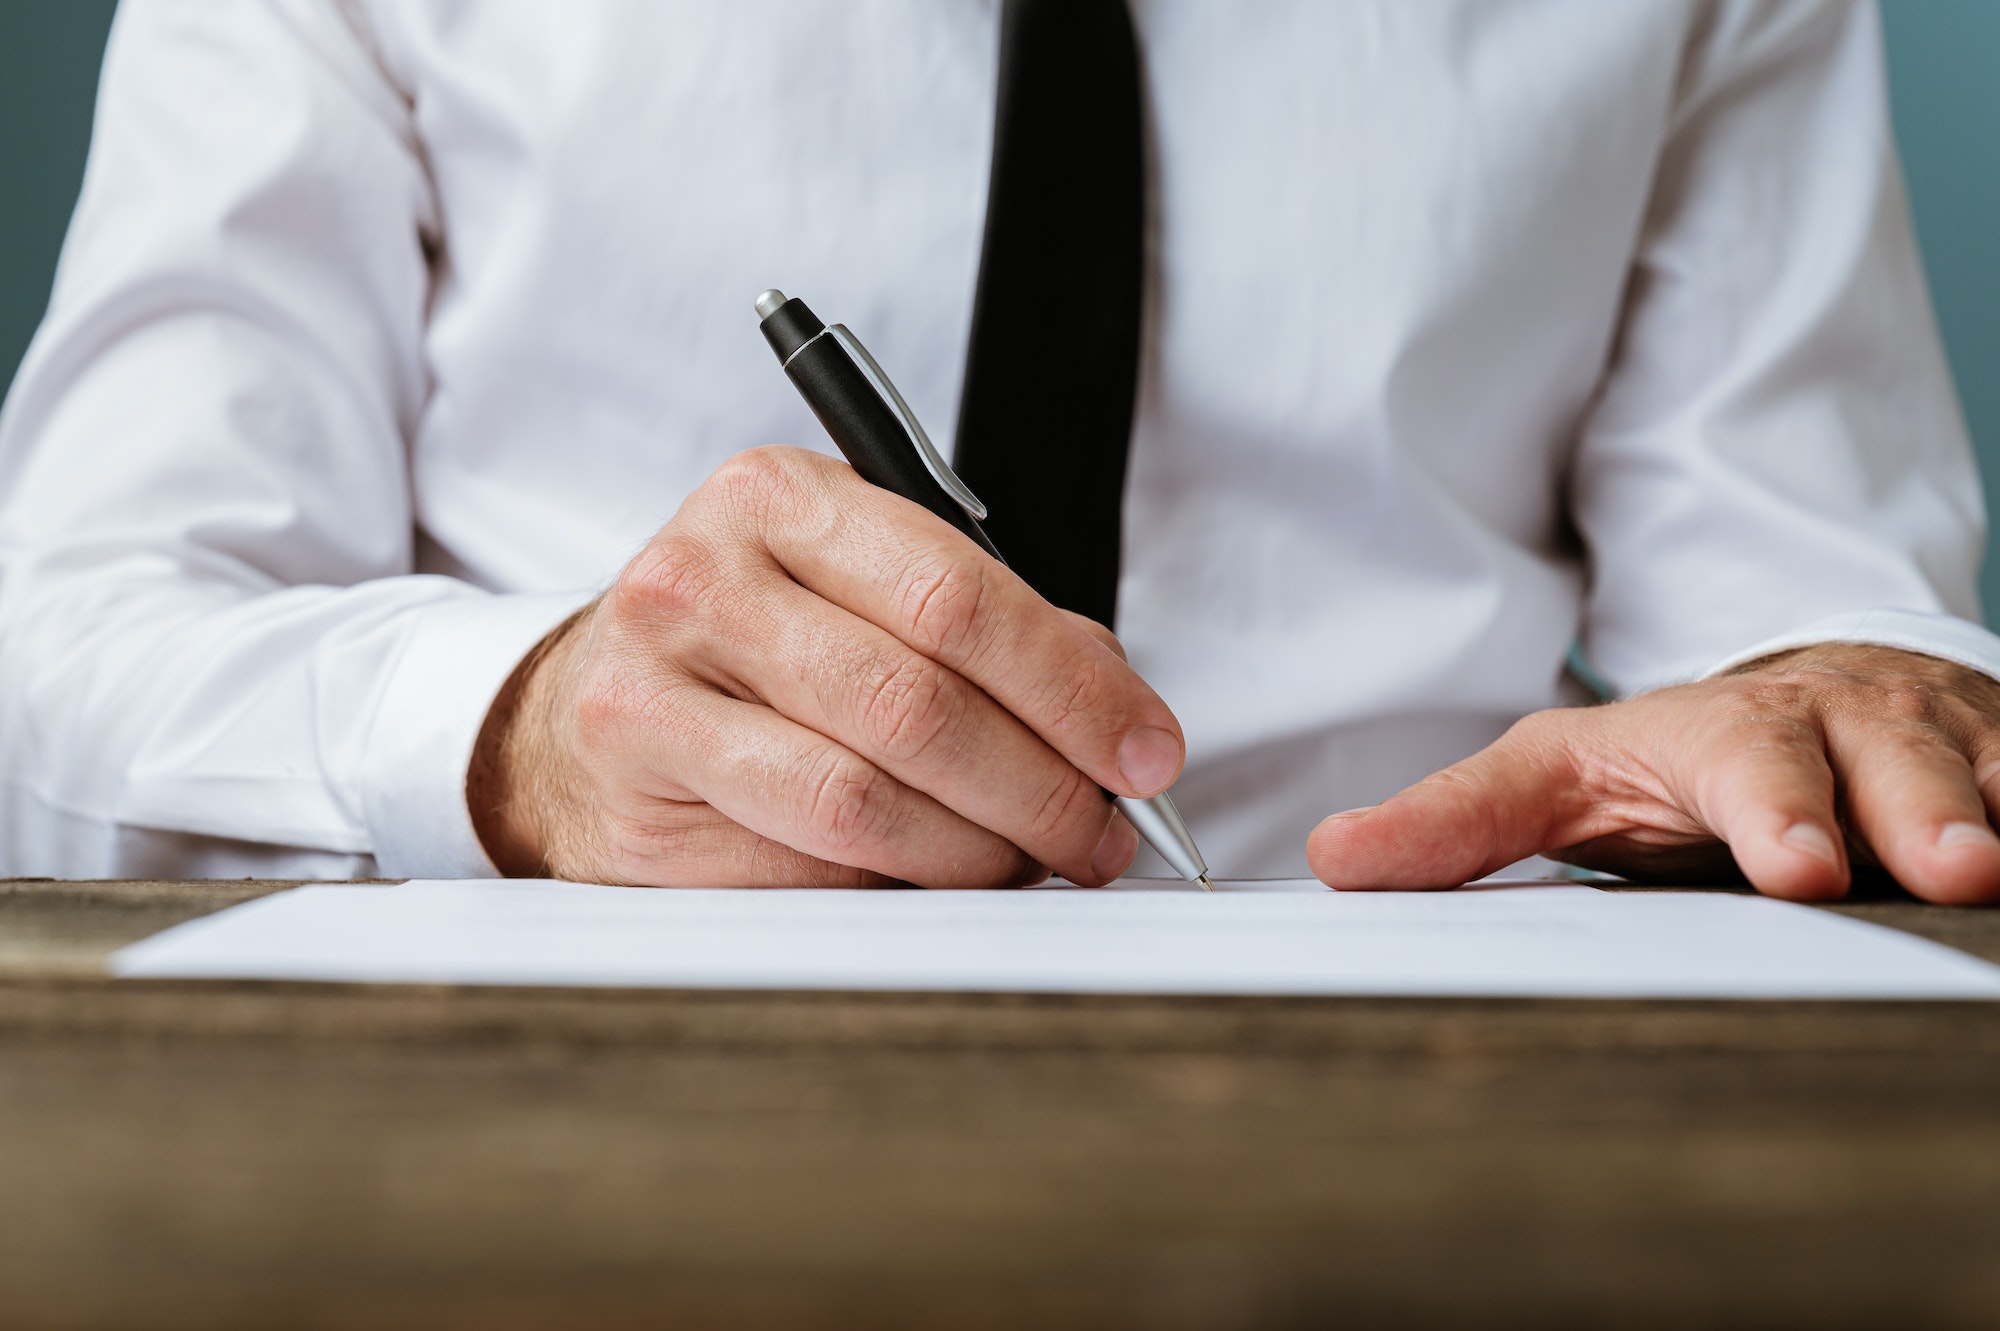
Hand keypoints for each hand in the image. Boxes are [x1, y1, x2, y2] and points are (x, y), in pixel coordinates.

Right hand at [467, 446, 1182, 886]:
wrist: (577, 716)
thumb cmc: (751, 644)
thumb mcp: (858, 586)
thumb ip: (989, 632)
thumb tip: (1121, 726)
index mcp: (777, 495)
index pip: (958, 595)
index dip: (1073, 688)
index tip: (1146, 753)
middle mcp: (702, 578)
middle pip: (918, 702)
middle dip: (1041, 786)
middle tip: (1098, 832)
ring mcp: (654, 689)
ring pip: (864, 797)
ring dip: (977, 851)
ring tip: (1025, 860)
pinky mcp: (639, 797)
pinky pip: (807, 863)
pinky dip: (897, 882)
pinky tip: (929, 874)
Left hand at [1306, 643, 1999, 903]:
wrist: (1811, 696)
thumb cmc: (1674, 758)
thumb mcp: (1557, 776)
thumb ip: (1460, 819)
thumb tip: (1332, 860)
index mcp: (1723, 729)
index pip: (1747, 762)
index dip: (1777, 813)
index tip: (1802, 872)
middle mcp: (1841, 724)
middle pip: (1888, 763)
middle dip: (1918, 812)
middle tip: (1954, 869)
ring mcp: (1938, 743)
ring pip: (1988, 770)